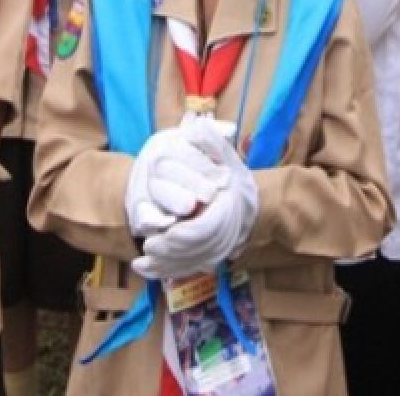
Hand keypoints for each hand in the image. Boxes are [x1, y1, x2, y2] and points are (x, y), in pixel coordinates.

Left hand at [131, 117, 257, 279]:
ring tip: (141, 261)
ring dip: (164, 266)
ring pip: (190, 265)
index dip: (181, 237)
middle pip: (194, 252)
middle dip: (169, 253)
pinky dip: (166, 272)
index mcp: (227, 210)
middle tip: (147, 247)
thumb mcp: (227, 157)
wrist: (258, 205)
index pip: (204, 231)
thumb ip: (213, 142)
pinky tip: (147, 269)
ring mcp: (219, 250)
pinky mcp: (209, 259)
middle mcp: (225, 235)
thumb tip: (198, 127)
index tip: (161, 237)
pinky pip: (188, 270)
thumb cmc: (237, 180)